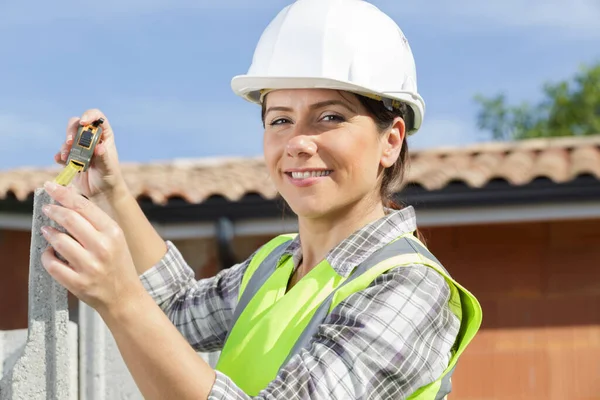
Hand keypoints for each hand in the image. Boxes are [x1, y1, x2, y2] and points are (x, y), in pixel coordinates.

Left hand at [40, 180, 143, 314]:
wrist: (125, 297)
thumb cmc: (118, 264)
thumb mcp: (115, 239)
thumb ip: (95, 222)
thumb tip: (68, 203)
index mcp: (113, 233)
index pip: (84, 206)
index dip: (63, 194)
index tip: (51, 187)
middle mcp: (103, 248)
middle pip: (70, 219)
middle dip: (53, 210)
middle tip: (47, 208)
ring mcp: (90, 266)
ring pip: (58, 241)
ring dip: (48, 233)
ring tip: (47, 230)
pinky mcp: (78, 283)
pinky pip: (52, 264)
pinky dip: (47, 256)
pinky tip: (50, 253)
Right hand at [55, 109, 126, 199]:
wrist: (102, 192)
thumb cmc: (109, 177)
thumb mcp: (108, 167)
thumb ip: (103, 157)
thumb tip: (99, 147)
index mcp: (104, 136)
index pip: (97, 118)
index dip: (89, 116)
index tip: (83, 122)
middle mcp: (91, 139)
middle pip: (77, 124)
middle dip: (71, 131)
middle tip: (70, 142)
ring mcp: (79, 147)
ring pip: (68, 138)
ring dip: (65, 145)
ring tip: (67, 157)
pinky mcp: (70, 158)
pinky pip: (61, 152)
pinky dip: (59, 156)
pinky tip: (61, 161)